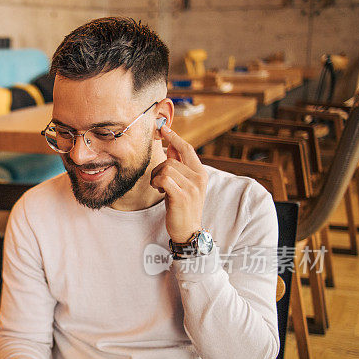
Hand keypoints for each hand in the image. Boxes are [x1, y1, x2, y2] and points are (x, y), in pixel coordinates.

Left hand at [150, 125, 207, 242]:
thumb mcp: (184, 184)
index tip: (163, 128)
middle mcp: (199, 177)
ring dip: (156, 177)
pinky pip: (163, 178)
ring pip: (166, 168)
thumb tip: (171, 145)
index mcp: (201, 173)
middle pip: (171, 160)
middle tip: (158, 181)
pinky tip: (160, 191)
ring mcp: (191, 187)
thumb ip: (179, 165)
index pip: (187, 149)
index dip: (174, 137)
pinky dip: (157, 183)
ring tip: (160, 188)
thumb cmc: (183, 206)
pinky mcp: (182, 195)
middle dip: (159, 168)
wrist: (188, 230)